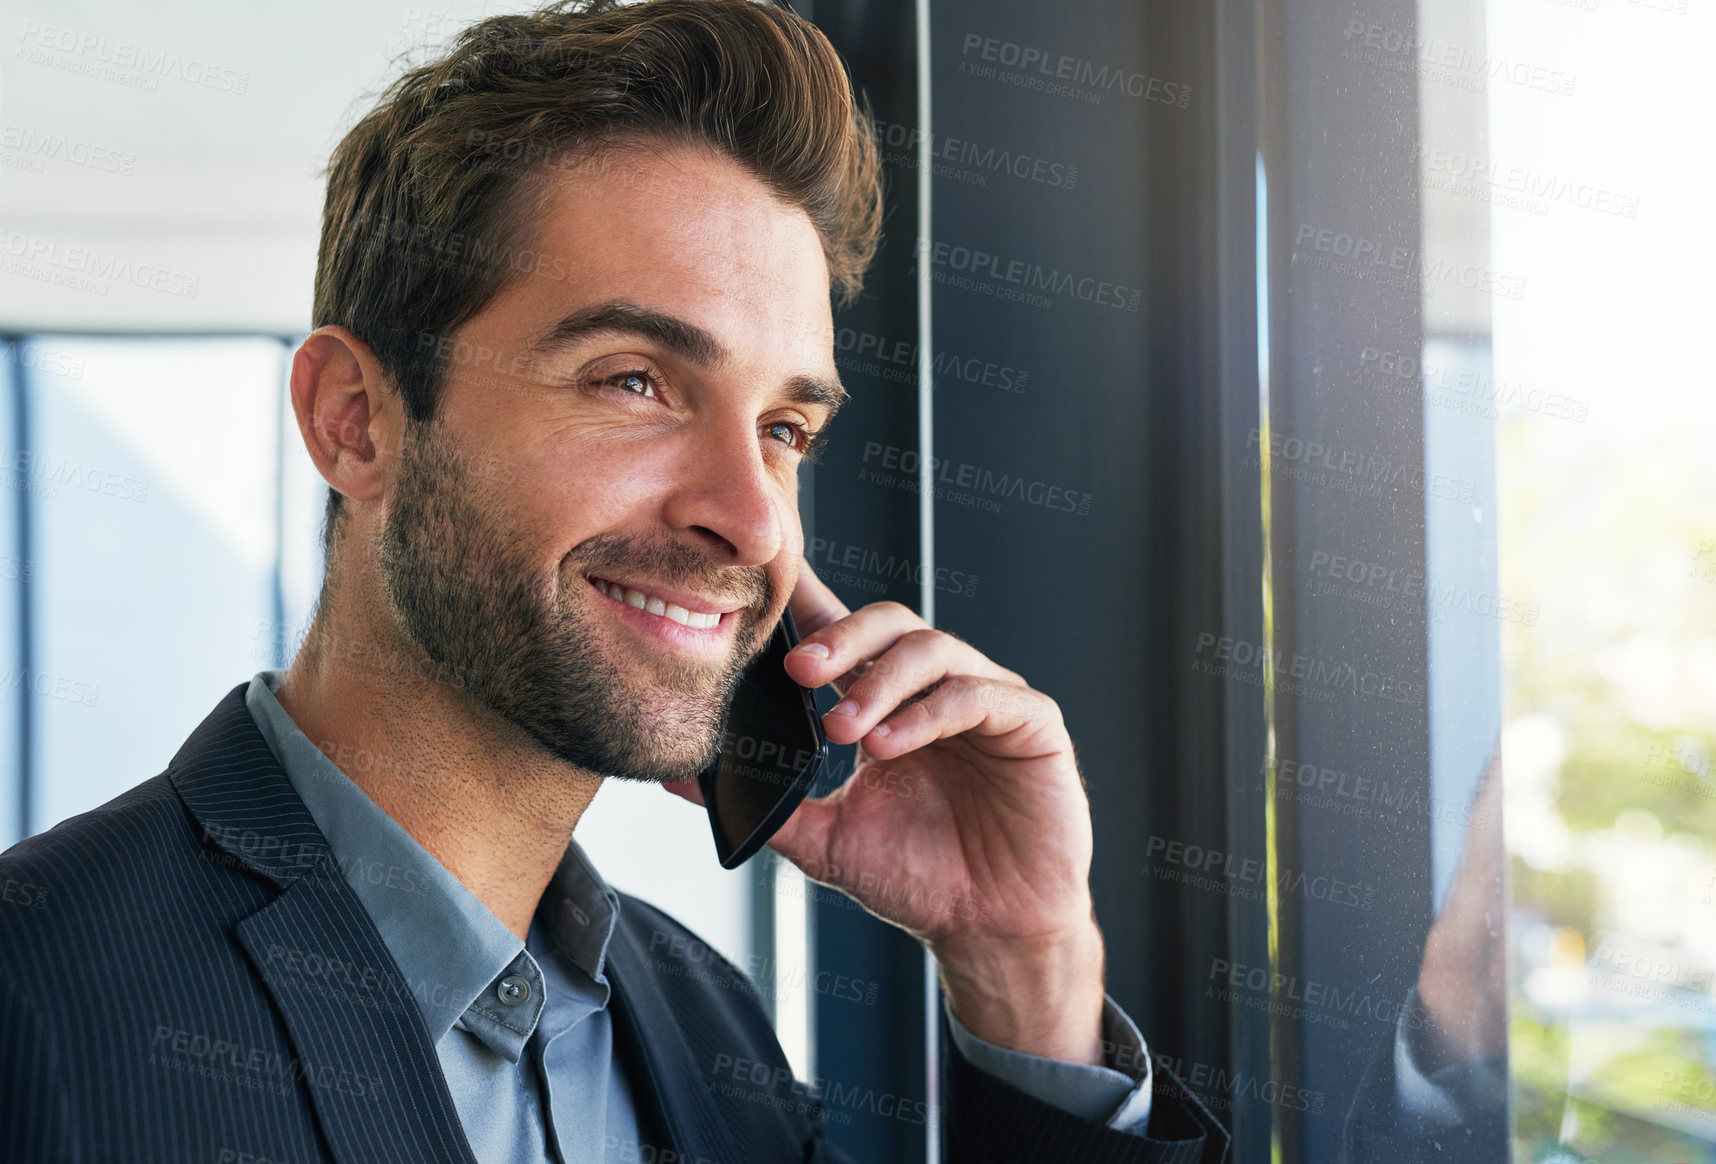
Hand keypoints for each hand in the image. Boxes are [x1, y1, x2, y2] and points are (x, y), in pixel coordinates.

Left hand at [665, 559, 1106, 1064]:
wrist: (989, 931)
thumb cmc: (919, 878)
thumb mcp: (825, 839)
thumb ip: (764, 803)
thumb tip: (683, 781)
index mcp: (886, 702)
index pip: (846, 634)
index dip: (808, 605)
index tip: (763, 594)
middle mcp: (936, 688)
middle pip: (890, 622)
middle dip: (839, 639)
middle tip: (798, 671)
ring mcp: (987, 698)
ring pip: (933, 649)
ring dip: (880, 682)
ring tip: (842, 728)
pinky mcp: (1032, 722)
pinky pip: (979, 693)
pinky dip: (928, 713)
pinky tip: (890, 745)